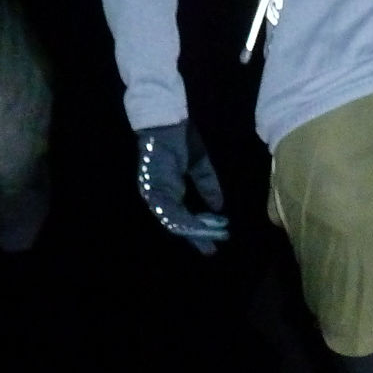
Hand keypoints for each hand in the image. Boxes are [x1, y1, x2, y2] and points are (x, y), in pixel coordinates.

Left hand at [135, 122, 229, 254]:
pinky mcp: (153, 189)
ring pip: (173, 221)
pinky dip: (185, 220)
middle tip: (212, 250)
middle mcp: (159, 196)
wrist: (166, 122)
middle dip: (197, 237)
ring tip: (210, 239)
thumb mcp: (199, 166)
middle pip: (177, 224)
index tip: (214, 243)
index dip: (199, 231)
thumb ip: (207, 185)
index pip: (183, 217)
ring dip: (193, 231)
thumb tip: (218, 207)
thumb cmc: (180, 139)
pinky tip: (199, 227)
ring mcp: (154, 193)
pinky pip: (169, 211)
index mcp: (168, 191)